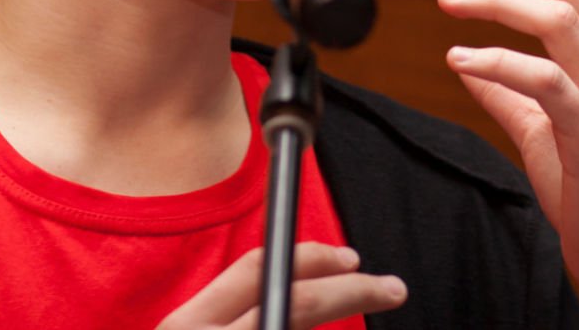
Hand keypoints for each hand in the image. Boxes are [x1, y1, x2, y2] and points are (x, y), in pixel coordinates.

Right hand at [155, 243, 405, 329]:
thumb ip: (223, 321)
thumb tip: (290, 301)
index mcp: (187, 325)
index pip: (258, 269)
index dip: (311, 256)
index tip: (349, 258)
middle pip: (299, 303)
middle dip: (354, 290)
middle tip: (392, 288)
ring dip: (339, 322)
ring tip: (368, 301)